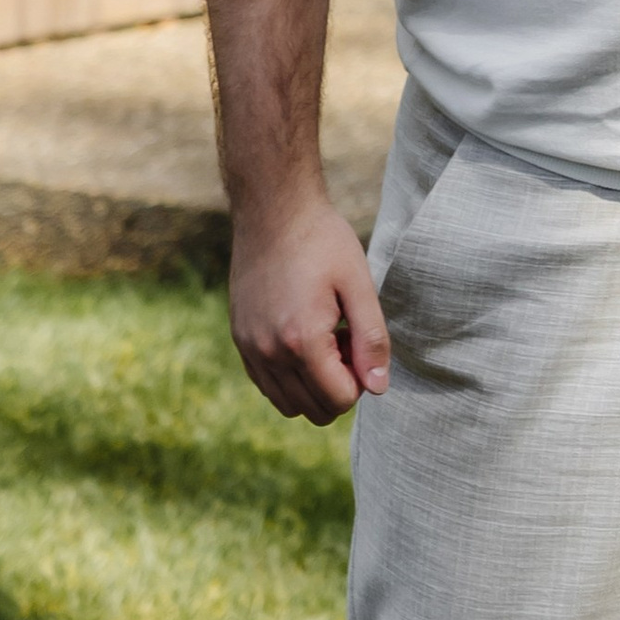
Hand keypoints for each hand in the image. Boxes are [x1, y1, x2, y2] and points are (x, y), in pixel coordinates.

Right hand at [228, 191, 388, 420]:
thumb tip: (379, 388)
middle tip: (344, 340)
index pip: (339, 400)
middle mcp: (268, 352)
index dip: (362, 380)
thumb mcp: (359, 285)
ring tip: (324, 340)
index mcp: (301, 341)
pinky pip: (267, 385)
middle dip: (339, 386)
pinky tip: (302, 337)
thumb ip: (372, 340)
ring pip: (288, 404)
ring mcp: (249, 348)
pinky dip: (290, 377)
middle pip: (314, 410)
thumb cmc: (322, 241)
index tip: (360, 342)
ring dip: (313, 384)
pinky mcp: (240, 339)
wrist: (273, 210)